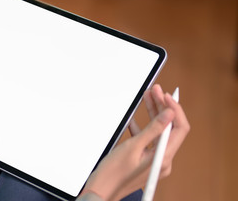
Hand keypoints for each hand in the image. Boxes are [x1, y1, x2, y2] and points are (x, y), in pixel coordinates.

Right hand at [82, 85, 189, 200]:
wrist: (101, 190)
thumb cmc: (113, 173)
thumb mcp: (133, 146)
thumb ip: (153, 129)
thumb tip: (169, 113)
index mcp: (163, 158)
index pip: (179, 128)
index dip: (174, 109)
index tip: (164, 95)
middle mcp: (163, 160)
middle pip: (169, 128)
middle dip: (162, 107)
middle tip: (154, 90)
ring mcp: (154, 161)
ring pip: (159, 132)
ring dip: (153, 114)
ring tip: (147, 98)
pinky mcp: (145, 161)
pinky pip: (149, 140)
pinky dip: (144, 127)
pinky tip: (135, 118)